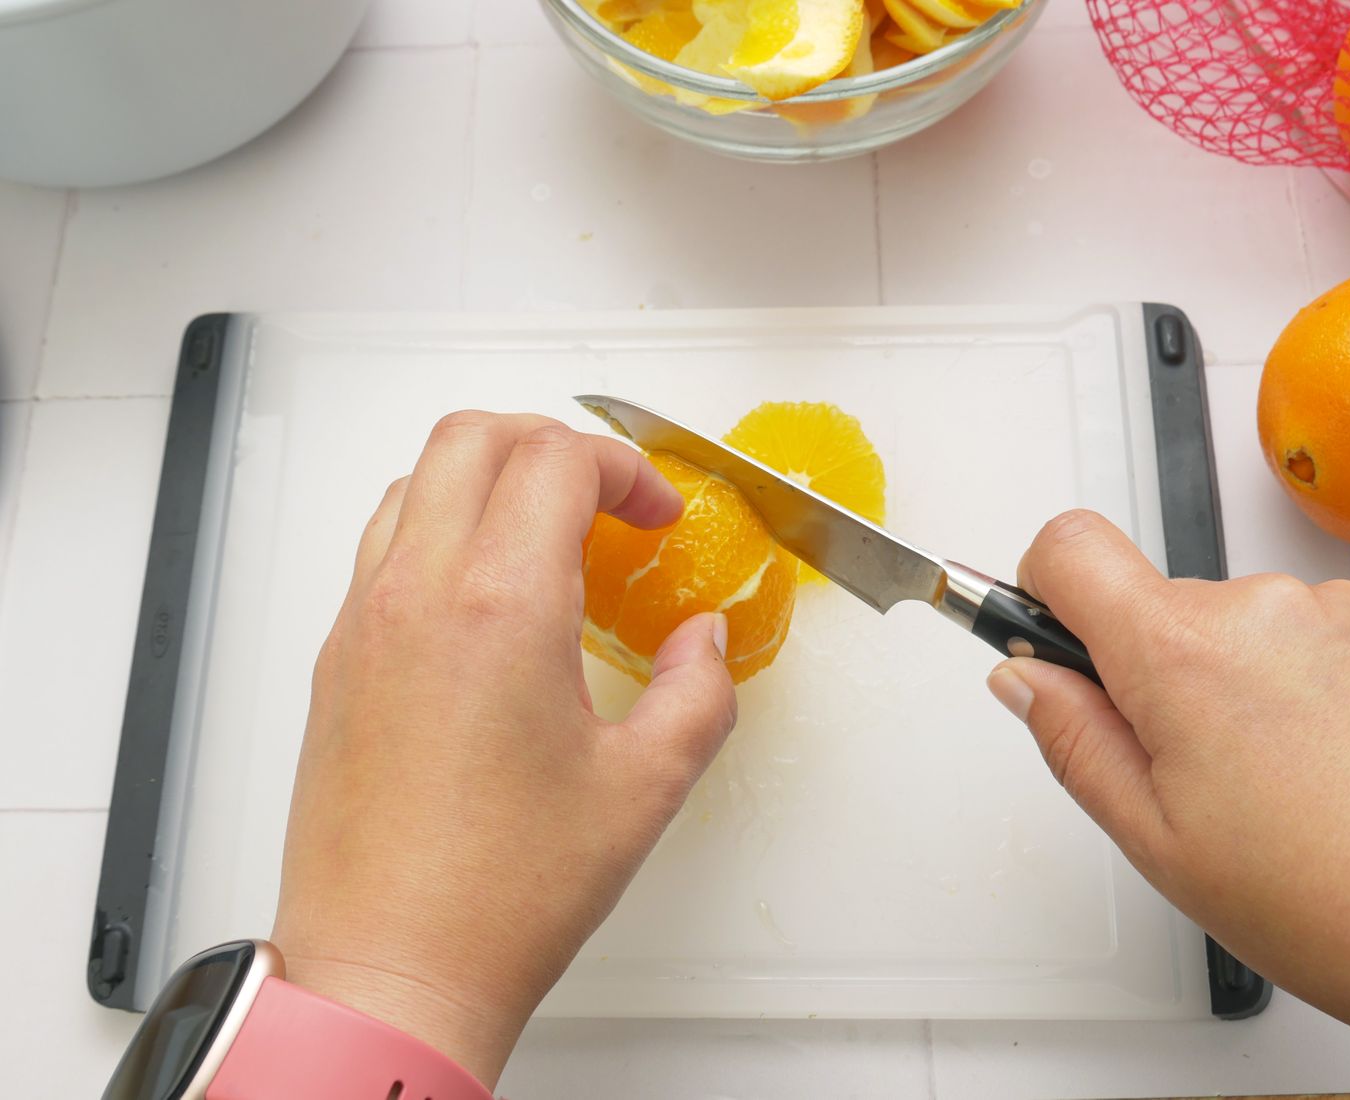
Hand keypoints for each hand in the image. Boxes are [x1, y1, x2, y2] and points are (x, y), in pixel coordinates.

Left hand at [271, 412, 736, 1086]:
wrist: (391, 969)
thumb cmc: (501, 893)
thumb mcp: (644, 787)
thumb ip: (697, 691)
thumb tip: (702, 641)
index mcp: (500, 605)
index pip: (557, 460)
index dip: (625, 468)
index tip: (654, 515)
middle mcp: (418, 593)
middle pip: (473, 436)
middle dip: (553, 442)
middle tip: (605, 498)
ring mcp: (363, 621)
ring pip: (417, 479)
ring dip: (489, 477)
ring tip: (546, 535)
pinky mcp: (336, 660)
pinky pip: (383, 543)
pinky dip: (441, 527)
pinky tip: (487, 596)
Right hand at [990, 510, 1349, 1093]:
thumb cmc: (1349, 906)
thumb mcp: (1160, 844)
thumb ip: (1072, 741)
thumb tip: (1026, 678)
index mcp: (1183, 651)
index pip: (1067, 547)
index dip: (1039, 591)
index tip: (1048, 642)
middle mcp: (1266, 606)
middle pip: (1159, 604)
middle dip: (1152, 677)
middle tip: (1192, 780)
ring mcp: (1347, 611)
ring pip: (1242, 628)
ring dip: (1240, 688)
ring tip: (1285, 792)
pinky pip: (1319, 637)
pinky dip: (1311, 689)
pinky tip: (1341, 773)